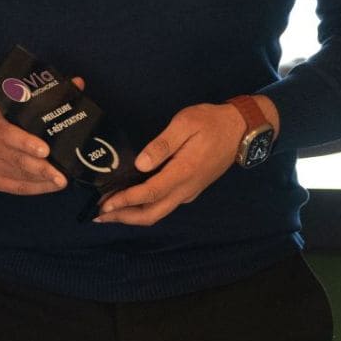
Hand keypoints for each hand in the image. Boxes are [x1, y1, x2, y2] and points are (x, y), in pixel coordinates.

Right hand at [0, 101, 68, 194]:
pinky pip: (12, 187)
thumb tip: (76, 83)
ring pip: (17, 176)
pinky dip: (33, 188)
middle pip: (16, 160)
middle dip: (41, 169)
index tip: (45, 150)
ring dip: (41, 181)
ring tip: (62, 182)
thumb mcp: (1, 105)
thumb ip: (37, 99)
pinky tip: (49, 187)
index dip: (26, 143)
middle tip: (63, 175)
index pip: (7, 134)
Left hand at [95, 97, 269, 226]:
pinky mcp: (191, 189)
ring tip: (110, 212)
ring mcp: (189, 192)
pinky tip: (132, 200)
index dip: (125, 201)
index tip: (104, 204)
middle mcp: (186, 189)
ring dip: (133, 216)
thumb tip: (140, 164)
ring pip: (158, 213)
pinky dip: (145, 208)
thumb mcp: (186, 123)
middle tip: (98, 216)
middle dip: (124, 218)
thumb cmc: (212, 122)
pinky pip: (165, 205)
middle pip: (152, 214)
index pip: (149, 193)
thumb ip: (162, 144)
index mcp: (183, 172)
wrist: (241, 130)